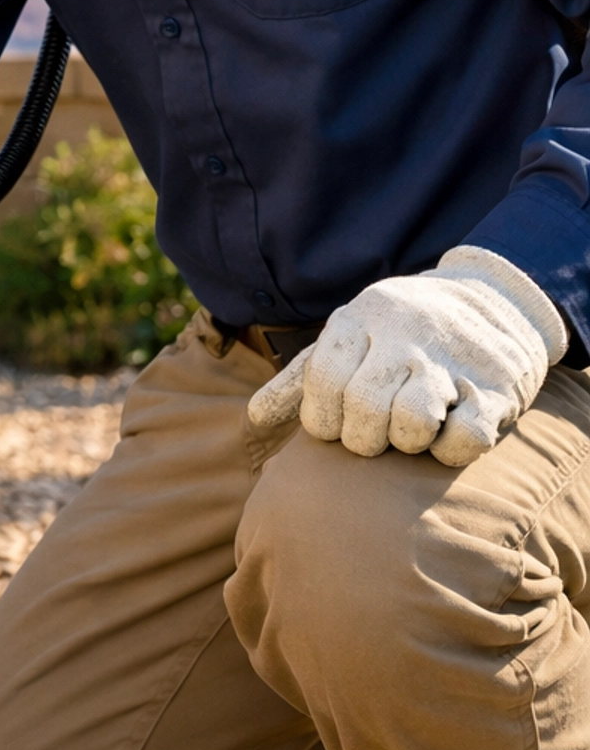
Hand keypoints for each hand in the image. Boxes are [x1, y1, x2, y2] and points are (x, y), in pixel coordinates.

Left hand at [245, 246, 567, 466]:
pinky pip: (464, 439)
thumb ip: (302, 378)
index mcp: (359, 319)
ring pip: (411, 424)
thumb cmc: (400, 334)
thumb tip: (254, 418)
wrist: (493, 300)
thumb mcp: (349, 338)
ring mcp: (450, 360)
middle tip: (374, 434)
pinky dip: (451, 449)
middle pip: (363, 409)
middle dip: (362, 439)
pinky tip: (447, 433)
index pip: (322, 382)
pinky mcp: (495, 388)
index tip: (335, 425)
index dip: (323, 419)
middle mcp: (403, 334)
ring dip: (406, 443)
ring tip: (409, 430)